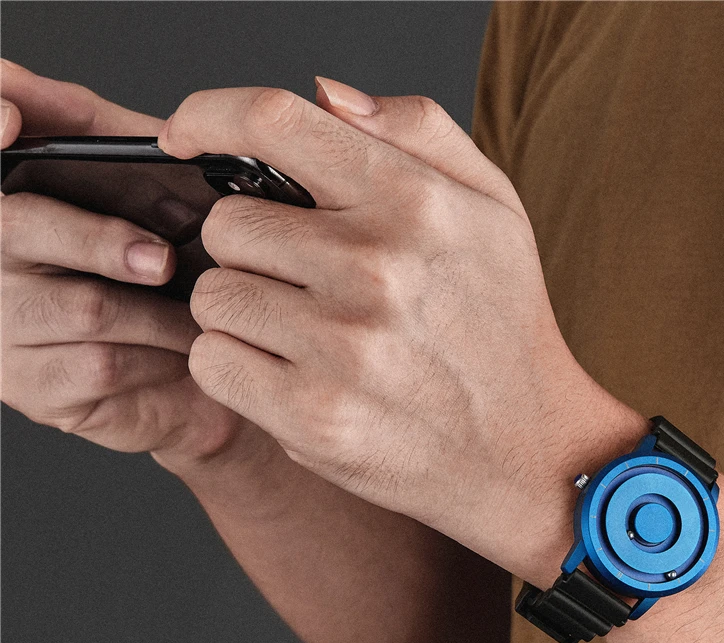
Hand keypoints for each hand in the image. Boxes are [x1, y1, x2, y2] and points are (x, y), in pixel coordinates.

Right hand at [0, 60, 263, 461]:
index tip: (10, 119)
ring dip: (160, 310)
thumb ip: (99, 135)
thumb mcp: (142, 188)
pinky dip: (159, 354)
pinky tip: (181, 351)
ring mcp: (3, 330)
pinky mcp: (34, 389)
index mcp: (11, 204)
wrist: (193, 374)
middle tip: (162, 259)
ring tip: (200, 309)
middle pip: (19, 228)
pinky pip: (101, 365)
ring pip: (83, 307)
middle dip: (102, 238)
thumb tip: (40, 90)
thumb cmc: (166, 277)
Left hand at [160, 79, 624, 570]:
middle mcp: (375, 268)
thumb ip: (417, 132)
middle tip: (302, 282)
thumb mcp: (493, 210)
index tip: (184, 135)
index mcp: (413, 203)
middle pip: (226, 223)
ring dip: (244, 312)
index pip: (275, 124)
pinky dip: (237, 366)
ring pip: (213, 295)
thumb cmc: (502, 328)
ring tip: (306, 335)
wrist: (524, 449)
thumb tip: (327, 95)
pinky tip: (291, 375)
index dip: (210, 115)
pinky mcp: (312, 417)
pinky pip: (212, 361)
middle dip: (251, 249)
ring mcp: (342, 348)